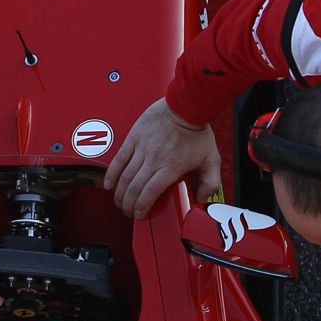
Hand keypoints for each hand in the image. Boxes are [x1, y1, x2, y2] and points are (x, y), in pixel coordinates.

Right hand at [104, 98, 221, 218]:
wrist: (185, 106)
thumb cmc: (197, 131)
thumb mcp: (211, 159)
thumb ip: (210, 181)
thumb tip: (203, 198)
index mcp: (171, 167)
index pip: (150, 193)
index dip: (142, 206)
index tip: (140, 214)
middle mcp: (154, 160)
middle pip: (134, 187)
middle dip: (128, 204)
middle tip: (128, 212)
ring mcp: (142, 149)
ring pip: (125, 176)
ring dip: (120, 193)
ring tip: (119, 202)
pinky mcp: (134, 138)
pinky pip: (119, 159)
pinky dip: (112, 174)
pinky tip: (109, 185)